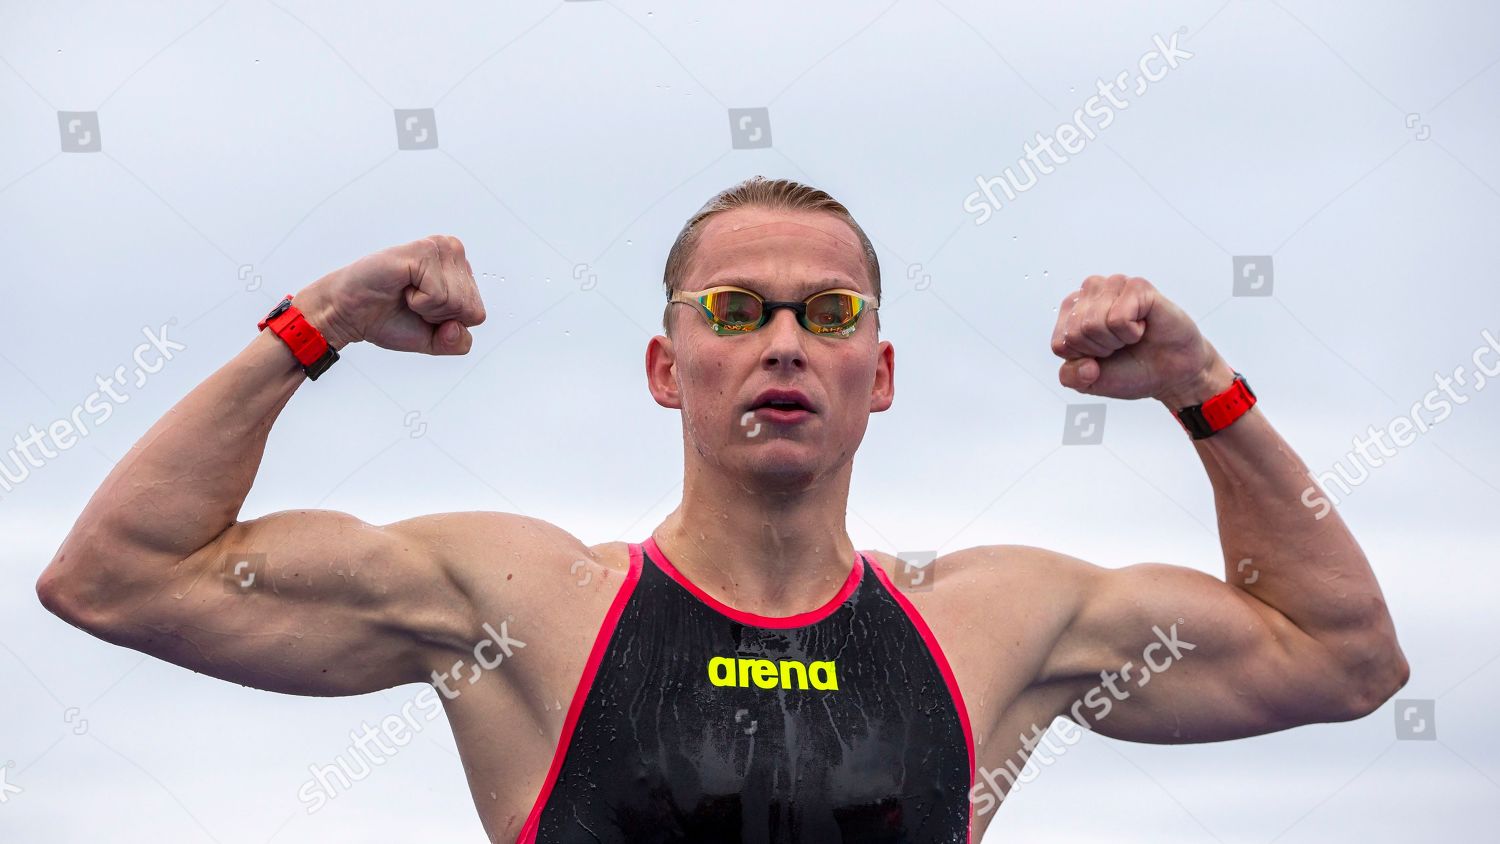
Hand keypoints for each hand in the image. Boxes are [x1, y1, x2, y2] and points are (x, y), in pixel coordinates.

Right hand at [294, 235, 486, 354]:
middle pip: (470, 308)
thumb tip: (457, 327)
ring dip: (427, 308)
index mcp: (461, 271)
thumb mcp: (433, 341)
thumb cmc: (390, 319)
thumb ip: (457, 342)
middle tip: (412, 302)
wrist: (351, 313)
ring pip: (457, 301)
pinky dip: (418, 300)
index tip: (422, 312)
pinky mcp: (425, 249)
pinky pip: (439, 294)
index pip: (477, 314)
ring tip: (407, 293)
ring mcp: (441, 248)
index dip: (447, 324)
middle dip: (438, 316)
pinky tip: (403, 287)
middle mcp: (455, 253)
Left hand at [1050, 274, 1231, 404]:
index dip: (1084, 360)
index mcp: (1070, 313)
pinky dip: (1131, 332)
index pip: (1061, 343)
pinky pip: (1118, 318)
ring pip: (1093, 324)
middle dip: (1100, 350)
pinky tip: (1142, 326)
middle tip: (1120, 345)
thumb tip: (1085, 364)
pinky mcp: (1136, 286)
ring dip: (1116, 340)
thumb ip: (1070, 377)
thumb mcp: (1090, 383)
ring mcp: (1112, 286)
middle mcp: (1089, 294)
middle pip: (1075, 333)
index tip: (1102, 356)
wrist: (1171, 374)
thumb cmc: (1131, 369)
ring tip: (1130, 335)